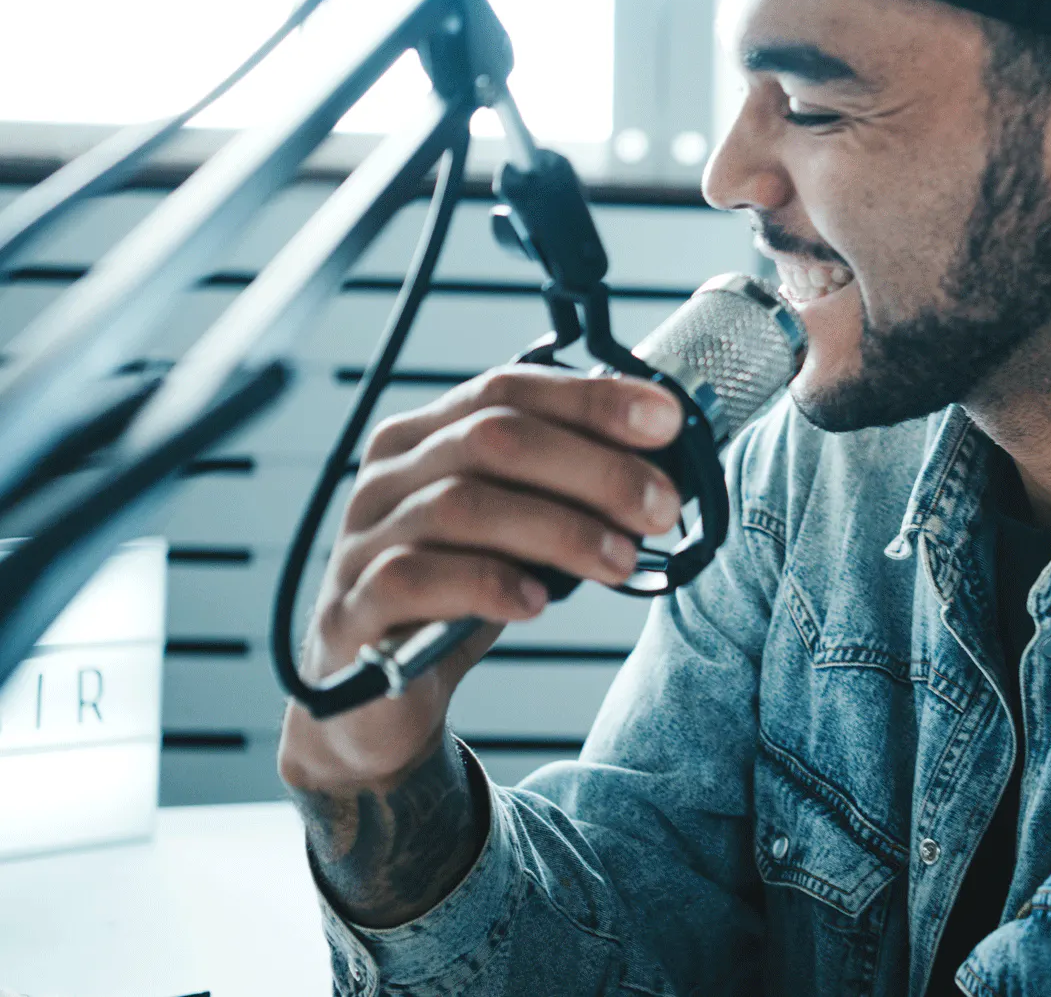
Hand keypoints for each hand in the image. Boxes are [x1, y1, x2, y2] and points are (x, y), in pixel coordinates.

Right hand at [276, 364, 681, 923]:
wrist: (379, 695)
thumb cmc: (461, 592)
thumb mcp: (521, 529)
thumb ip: (566, 491)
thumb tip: (661, 469)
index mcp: (427, 435)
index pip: (509, 388)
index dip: (591, 400)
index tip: (666, 422)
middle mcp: (389, 475)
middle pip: (494, 439)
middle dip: (593, 468)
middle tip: (660, 507)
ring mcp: (362, 539)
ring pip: (463, 505)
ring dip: (559, 530)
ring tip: (620, 561)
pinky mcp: (351, 609)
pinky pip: (415, 579)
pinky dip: (487, 584)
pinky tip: (536, 602)